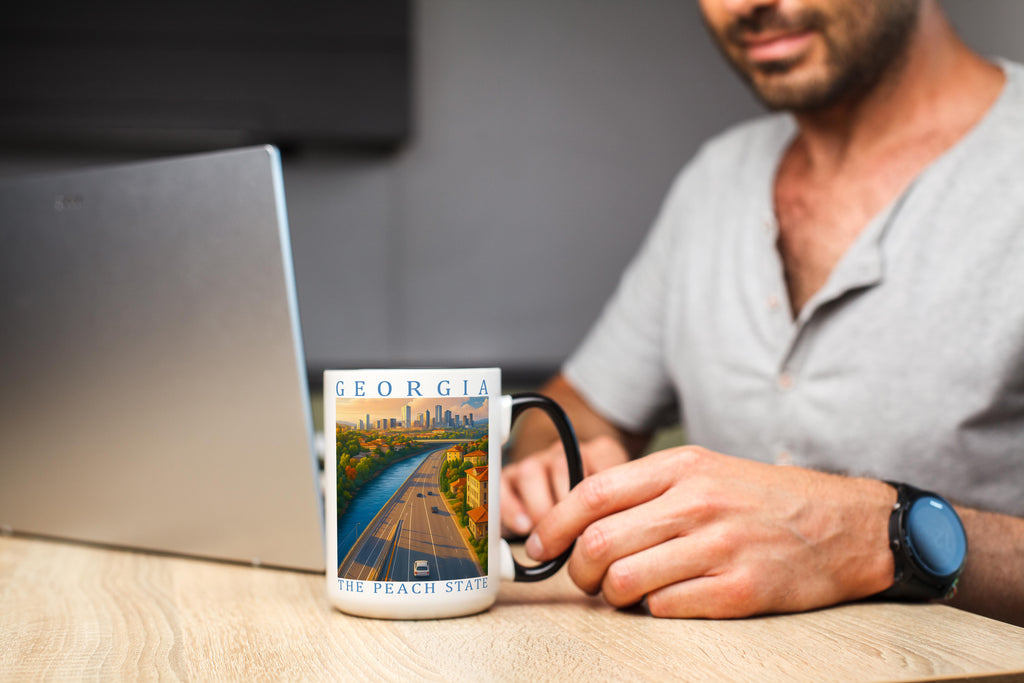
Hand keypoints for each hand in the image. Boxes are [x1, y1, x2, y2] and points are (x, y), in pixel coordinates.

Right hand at [501, 435, 628, 536]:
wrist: (566, 508)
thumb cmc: (598, 512)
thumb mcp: (616, 508)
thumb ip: (616, 513)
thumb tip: (608, 536)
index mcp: (598, 454)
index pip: (602, 463)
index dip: (600, 499)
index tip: (601, 527)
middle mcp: (566, 453)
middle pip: (562, 467)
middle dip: (567, 508)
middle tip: (573, 536)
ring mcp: (537, 462)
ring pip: (531, 472)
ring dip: (540, 509)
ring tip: (549, 536)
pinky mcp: (511, 478)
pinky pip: (503, 486)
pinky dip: (511, 508)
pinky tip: (524, 527)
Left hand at [524, 446, 896, 617]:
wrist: (843, 524)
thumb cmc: (763, 499)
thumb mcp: (705, 471)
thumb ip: (646, 491)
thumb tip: (580, 522)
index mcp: (682, 468)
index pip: (592, 494)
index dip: (553, 525)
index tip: (538, 547)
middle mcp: (697, 503)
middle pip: (598, 542)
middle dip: (577, 571)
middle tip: (584, 579)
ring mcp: (719, 547)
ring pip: (623, 581)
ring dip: (610, 596)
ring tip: (625, 592)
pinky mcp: (740, 590)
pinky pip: (664, 609)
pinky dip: (653, 610)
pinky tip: (668, 599)